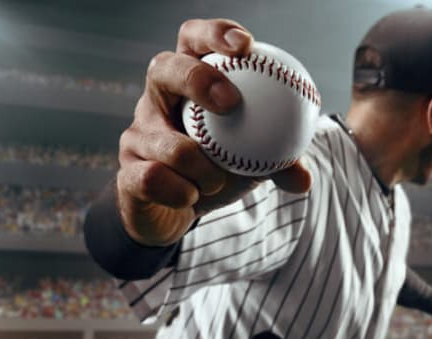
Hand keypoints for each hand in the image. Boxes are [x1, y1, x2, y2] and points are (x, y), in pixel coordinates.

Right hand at [117, 18, 311, 246]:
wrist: (176, 211)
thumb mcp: (253, 160)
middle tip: (231, 103)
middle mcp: (157, 99)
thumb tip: (303, 178)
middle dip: (197, 79)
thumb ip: (279, 162)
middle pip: (163, 67)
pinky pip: (151, 177)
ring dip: (198, 164)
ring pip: (162, 138)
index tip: (245, 46)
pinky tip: (191, 197)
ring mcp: (138, 133)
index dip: (215, 34)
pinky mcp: (128, 170)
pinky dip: (179, 190)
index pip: (194, 39)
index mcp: (190, 82)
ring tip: (216, 181)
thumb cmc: (218, 169)